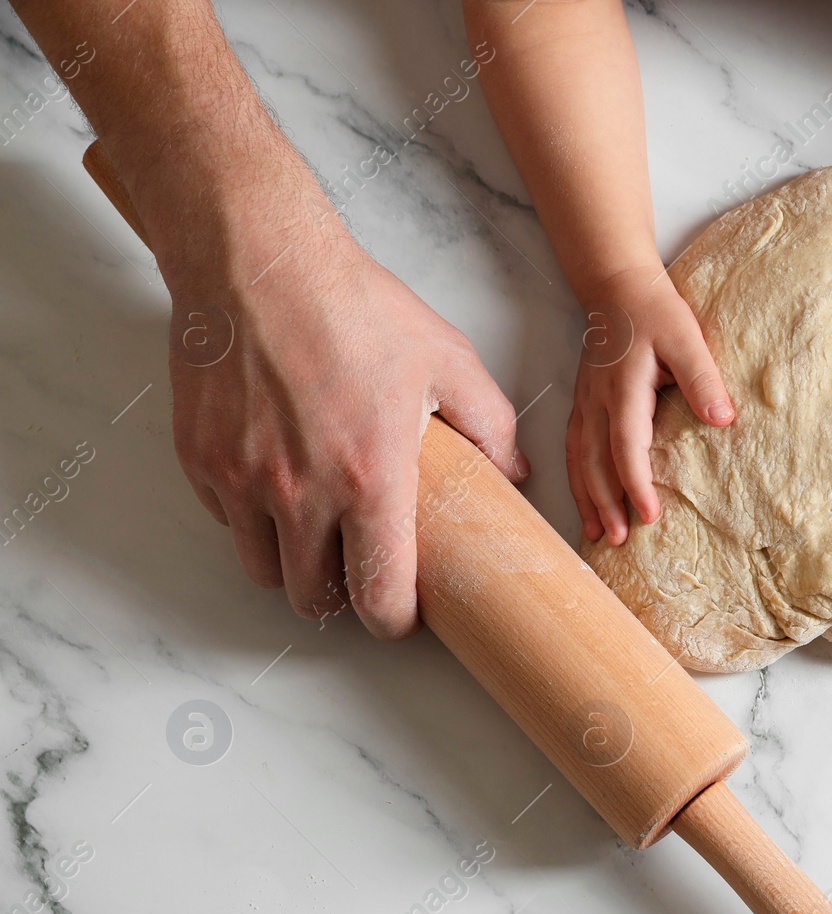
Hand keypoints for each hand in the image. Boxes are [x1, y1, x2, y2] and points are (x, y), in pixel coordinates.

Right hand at [169, 226, 525, 638]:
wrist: (257, 261)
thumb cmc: (354, 307)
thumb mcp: (446, 361)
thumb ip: (491, 426)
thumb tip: (514, 474)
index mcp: (369, 479)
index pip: (379, 597)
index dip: (394, 620)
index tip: (403, 611)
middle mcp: (299, 493)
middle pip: (315, 599)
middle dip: (342, 595)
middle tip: (360, 566)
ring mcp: (242, 480)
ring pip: (264, 570)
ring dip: (293, 563)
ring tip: (318, 530)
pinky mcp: (201, 461)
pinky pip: (228, 521)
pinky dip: (252, 518)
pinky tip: (279, 479)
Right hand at [567, 265, 734, 544]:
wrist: (617, 286)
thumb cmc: (654, 311)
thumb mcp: (687, 337)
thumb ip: (703, 378)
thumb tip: (722, 419)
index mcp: (623, 388)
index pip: (627, 445)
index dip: (636, 483)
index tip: (648, 516)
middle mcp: (597, 400)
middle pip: (596, 462)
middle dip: (606, 503)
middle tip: (618, 540)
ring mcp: (586, 403)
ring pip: (579, 459)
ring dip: (588, 498)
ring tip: (598, 534)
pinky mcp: (584, 403)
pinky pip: (574, 448)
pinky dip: (578, 479)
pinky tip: (586, 501)